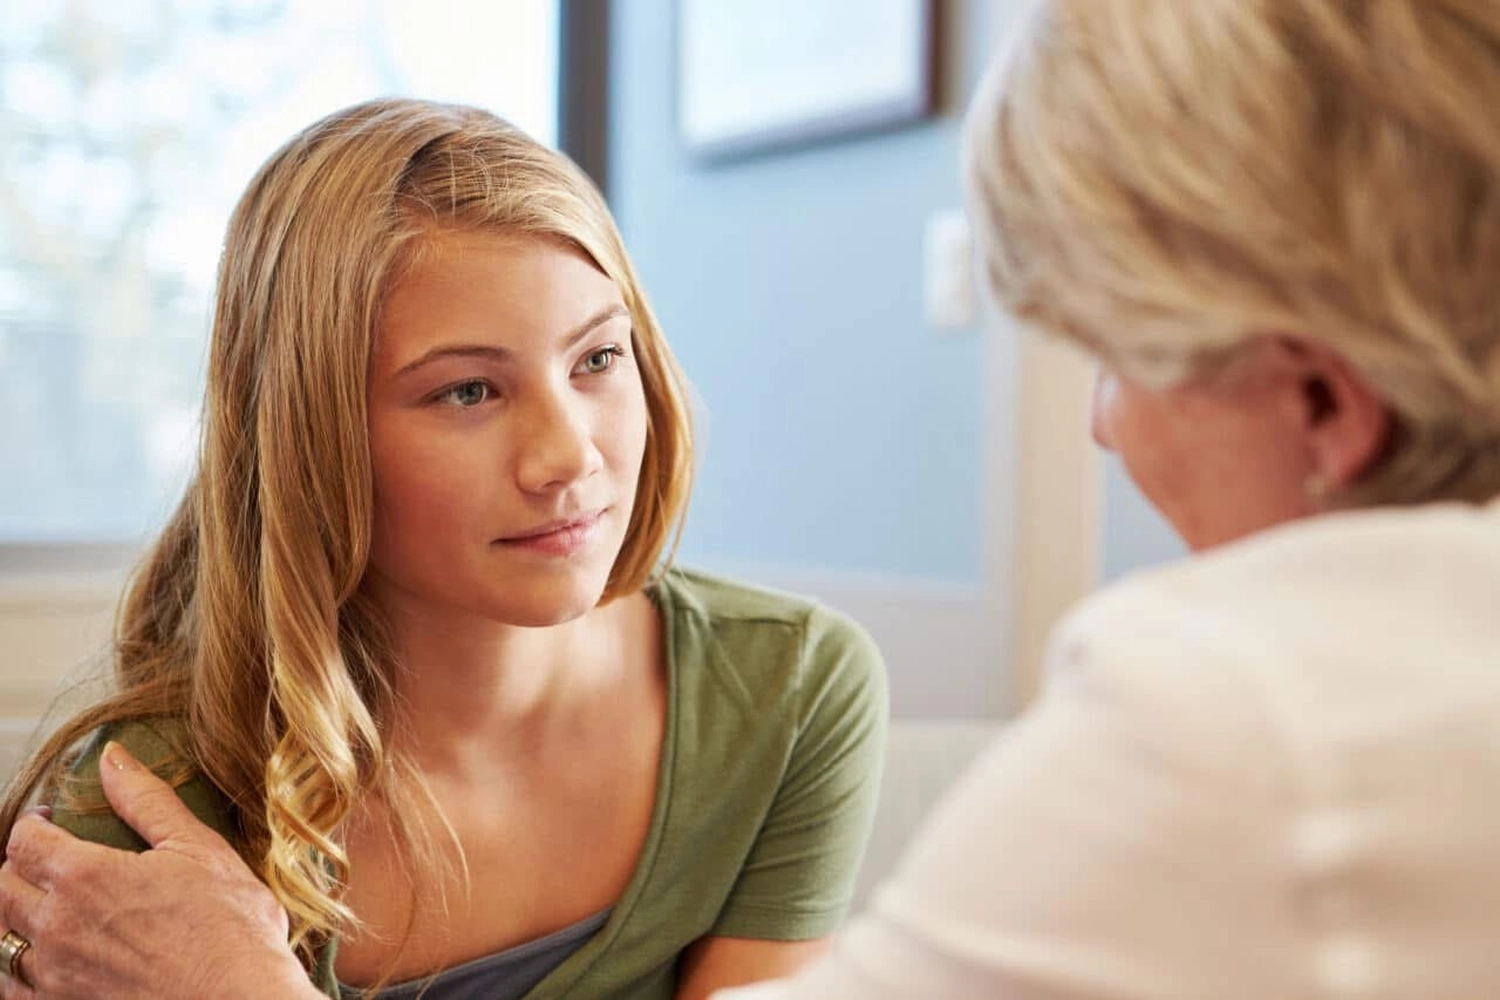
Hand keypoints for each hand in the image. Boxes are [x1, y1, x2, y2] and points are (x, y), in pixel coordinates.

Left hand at [0, 741, 318, 999]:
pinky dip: (13, 971)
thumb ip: (147, 801)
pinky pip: (11, 991)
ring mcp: (53, 978)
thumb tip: (113, 756)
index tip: (47, 820)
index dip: (32, 825)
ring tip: (37, 910)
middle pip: (1, 889)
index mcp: (87, 877)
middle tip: (40, 862)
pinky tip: (38, 962)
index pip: (26, 842)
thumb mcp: (198, 849)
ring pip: (0, 941)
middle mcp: (57, 927)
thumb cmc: (230, 927)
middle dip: (14, 869)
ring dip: (12, 919)